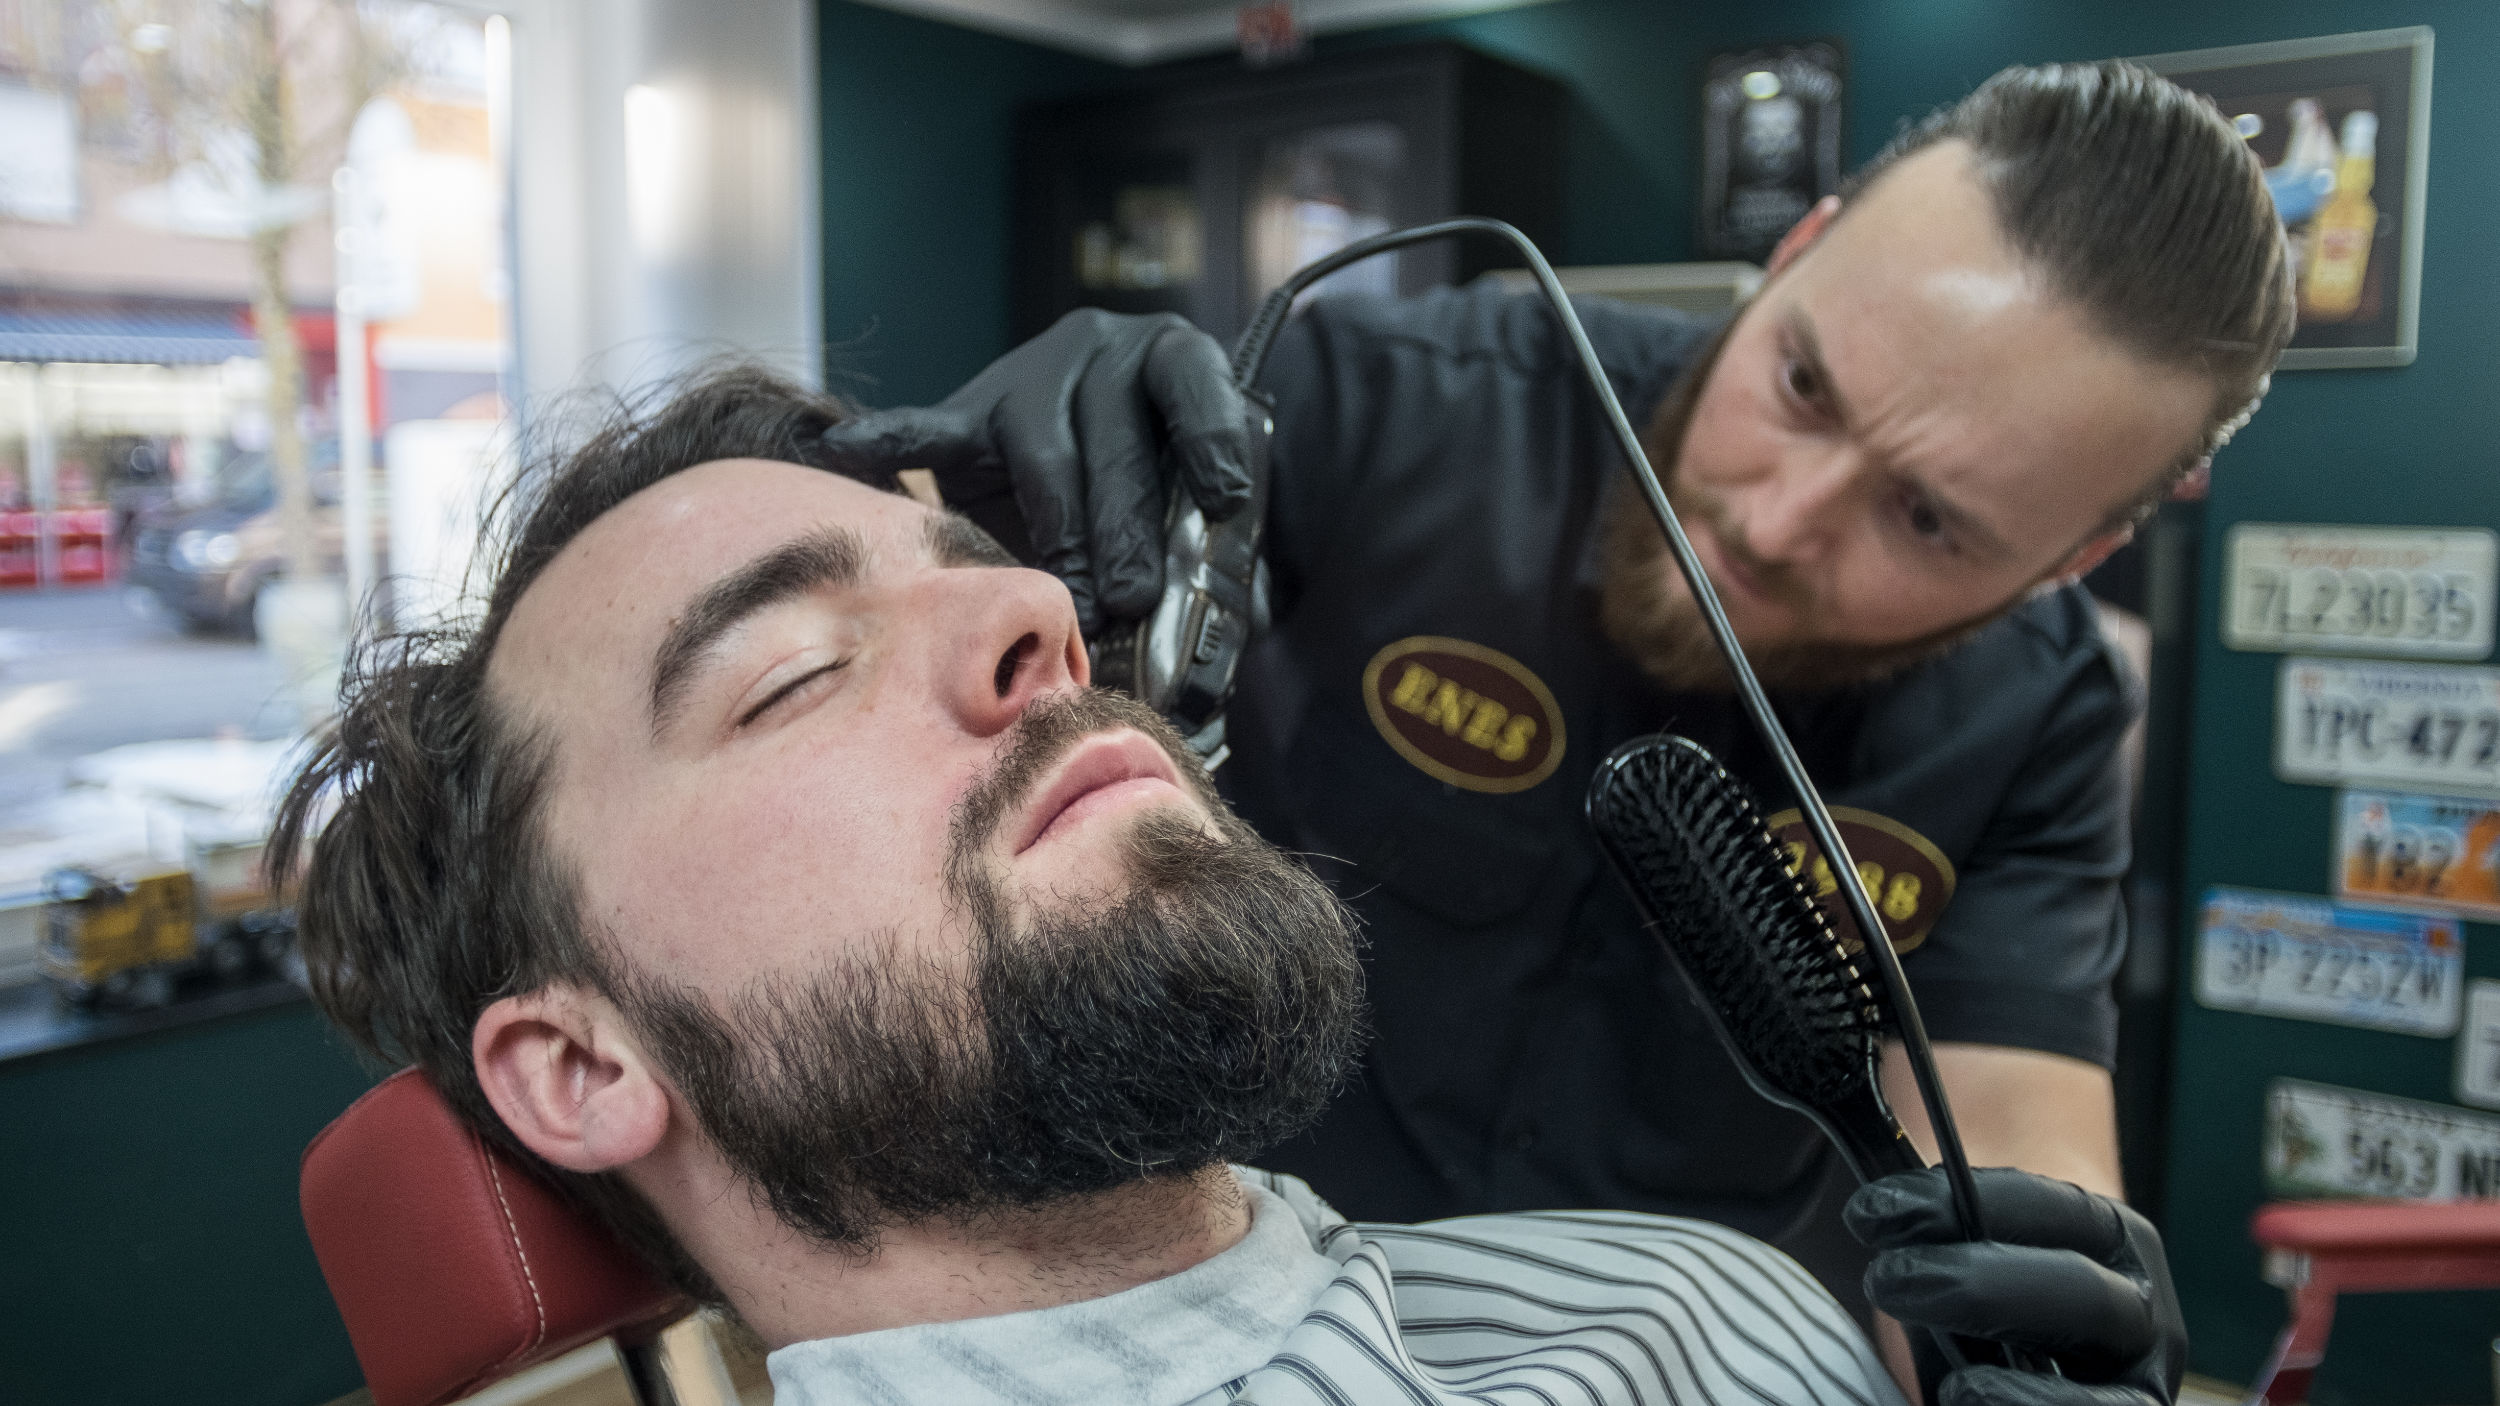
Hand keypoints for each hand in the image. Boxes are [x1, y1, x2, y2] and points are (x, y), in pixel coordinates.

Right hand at [818, 310, 1252, 632]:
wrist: (1109, 438)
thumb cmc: (1170, 488)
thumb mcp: (1206, 503)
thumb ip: (1218, 555)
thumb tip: (1218, 640)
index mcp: (1171, 357)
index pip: (1193, 384)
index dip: (1209, 438)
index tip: (1222, 498)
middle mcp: (1099, 352)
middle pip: (1110, 436)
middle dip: (1122, 524)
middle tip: (1132, 595)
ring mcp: (1030, 377)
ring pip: (1040, 450)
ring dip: (1060, 531)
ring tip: (1069, 598)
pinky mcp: (972, 412)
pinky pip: (928, 430)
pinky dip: (888, 442)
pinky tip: (844, 451)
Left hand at [1848, 1167, 2184, 1405]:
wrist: (2028, 1353)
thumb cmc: (1989, 1285)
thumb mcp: (1974, 1243)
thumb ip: (1933, 1218)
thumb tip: (1867, 1182)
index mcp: (2112, 1237)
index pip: (2049, 1207)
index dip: (1957, 1204)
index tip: (1872, 1210)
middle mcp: (2137, 1311)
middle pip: (2080, 1295)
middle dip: (1979, 1287)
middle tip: (1884, 1279)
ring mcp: (2136, 1386)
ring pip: (2104, 1398)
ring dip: (2021, 1389)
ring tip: (1957, 1385)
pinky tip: (1966, 1405)